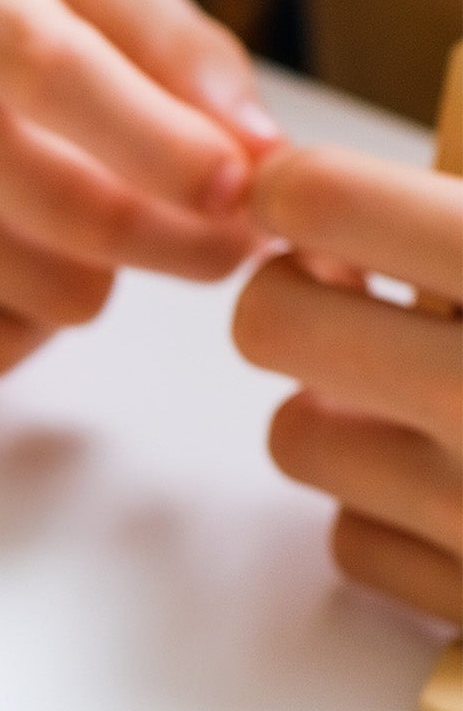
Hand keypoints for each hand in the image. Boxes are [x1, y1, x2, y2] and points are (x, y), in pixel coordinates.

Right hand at [0, 0, 272, 374]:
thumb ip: (172, 41)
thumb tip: (257, 152)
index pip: (52, 72)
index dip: (163, 143)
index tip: (244, 188)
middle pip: (61, 208)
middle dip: (180, 240)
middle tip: (229, 242)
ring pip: (39, 295)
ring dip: (101, 278)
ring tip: (88, 229)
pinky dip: (32, 323)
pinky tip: (15, 267)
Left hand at [234, 146, 462, 623]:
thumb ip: (452, 218)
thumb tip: (304, 173)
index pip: (321, 198)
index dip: (298, 187)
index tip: (301, 192)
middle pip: (266, 322)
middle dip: (300, 301)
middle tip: (354, 289)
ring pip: (298, 435)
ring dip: (348, 411)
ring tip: (433, 388)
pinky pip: (352, 537)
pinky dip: (393, 512)